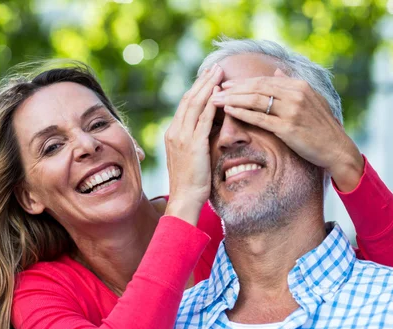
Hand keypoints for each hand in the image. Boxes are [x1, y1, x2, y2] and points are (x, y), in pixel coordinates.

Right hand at [164, 64, 222, 224]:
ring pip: (195, 105)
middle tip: (216, 67)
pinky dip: (211, 104)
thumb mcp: (191, 156)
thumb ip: (195, 140)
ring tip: (219, 73)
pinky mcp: (193, 145)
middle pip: (188, 99)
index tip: (209, 76)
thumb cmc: (191, 182)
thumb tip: (207, 129)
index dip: (197, 88)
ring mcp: (182, 137)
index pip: (185, 104)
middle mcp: (174, 132)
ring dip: (208, 86)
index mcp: (172, 133)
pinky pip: (203, 120)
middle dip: (203, 81)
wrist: (184, 198)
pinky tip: (220, 94)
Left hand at [211, 69, 363, 191]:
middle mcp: (295, 94)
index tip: (225, 84)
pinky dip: (242, 113)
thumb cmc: (321, 127)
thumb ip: (291, 85)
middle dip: (232, 89)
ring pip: (255, 100)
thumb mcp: (310, 100)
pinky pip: (259, 118)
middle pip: (256, 88)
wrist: (337, 149)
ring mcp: (292, 110)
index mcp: (298, 86)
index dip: (242, 82)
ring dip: (232, 99)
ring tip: (216, 100)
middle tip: (213, 90)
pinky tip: (230, 111)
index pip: (263, 80)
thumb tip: (277, 71)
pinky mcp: (288, 128)